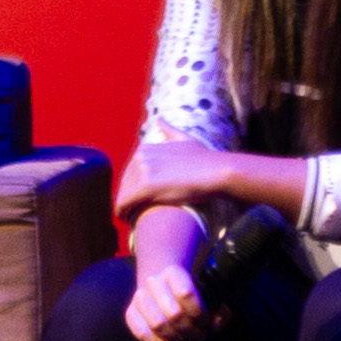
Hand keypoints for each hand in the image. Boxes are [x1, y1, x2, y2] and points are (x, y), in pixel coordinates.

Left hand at [117, 141, 255, 222]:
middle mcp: (141, 156)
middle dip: (129, 199)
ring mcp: (143, 170)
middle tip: (137, 213)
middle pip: (124, 184)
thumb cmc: (206, 160)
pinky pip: (124, 203)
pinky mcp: (146, 186)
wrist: (218, 171)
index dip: (134, 188)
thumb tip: (160, 119)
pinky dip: (123, 214)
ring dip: (126, 209)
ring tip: (135, 219)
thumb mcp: (186, 139)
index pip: (130, 173)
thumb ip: (170, 131)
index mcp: (146, 148)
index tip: (142, 200)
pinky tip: (130, 221)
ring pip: (122, 195)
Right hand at [126, 251, 218, 340]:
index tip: (206, 322)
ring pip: (158, 325)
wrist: (162, 286)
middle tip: (199, 337)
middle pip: (174, 313)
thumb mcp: (208, 295)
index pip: (186, 293)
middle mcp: (153, 282)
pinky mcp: (130, 314)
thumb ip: (220, 309)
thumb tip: (215, 325)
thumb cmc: (189, 294)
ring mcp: (139, 298)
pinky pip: (141, 334)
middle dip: (190, 331)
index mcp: (173, 272)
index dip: (199, 313)